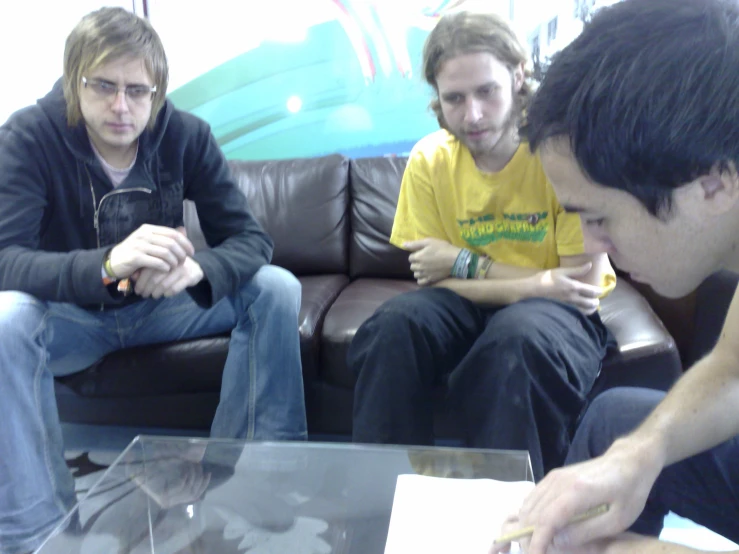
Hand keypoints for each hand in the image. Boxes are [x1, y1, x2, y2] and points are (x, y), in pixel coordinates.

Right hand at [109, 224, 194, 278]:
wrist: (114, 261)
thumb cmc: (135, 252)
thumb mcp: (149, 241)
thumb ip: (165, 237)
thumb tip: (184, 230)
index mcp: (149, 229)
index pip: (173, 234)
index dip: (185, 243)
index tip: (191, 252)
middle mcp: (144, 235)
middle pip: (171, 243)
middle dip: (181, 254)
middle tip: (183, 262)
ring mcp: (139, 246)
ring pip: (165, 253)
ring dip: (174, 262)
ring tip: (174, 267)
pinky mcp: (135, 257)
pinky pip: (157, 262)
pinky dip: (165, 267)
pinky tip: (166, 270)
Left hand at [133, 256, 203, 298]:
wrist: (194, 268)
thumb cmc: (172, 267)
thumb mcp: (158, 266)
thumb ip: (145, 269)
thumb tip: (133, 277)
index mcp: (162, 256)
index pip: (148, 270)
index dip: (141, 282)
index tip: (137, 290)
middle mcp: (172, 262)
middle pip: (155, 278)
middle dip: (147, 289)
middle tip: (143, 295)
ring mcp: (181, 269)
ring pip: (164, 284)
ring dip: (156, 292)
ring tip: (153, 296)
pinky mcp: (189, 277)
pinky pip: (175, 288)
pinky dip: (168, 293)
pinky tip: (165, 295)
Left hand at [404, 238, 461, 285]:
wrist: (455, 260)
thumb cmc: (442, 248)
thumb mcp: (429, 242)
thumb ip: (415, 244)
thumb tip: (403, 245)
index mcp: (418, 257)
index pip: (410, 257)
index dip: (416, 255)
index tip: (423, 253)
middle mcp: (419, 267)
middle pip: (412, 266)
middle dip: (416, 263)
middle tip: (425, 259)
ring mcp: (425, 274)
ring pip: (416, 274)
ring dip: (418, 271)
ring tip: (425, 267)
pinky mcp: (431, 279)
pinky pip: (420, 282)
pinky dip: (421, 279)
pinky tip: (425, 275)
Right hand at [492, 438, 661, 553]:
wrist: (628, 461)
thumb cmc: (629, 493)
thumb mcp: (617, 520)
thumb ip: (585, 531)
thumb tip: (556, 542)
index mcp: (577, 492)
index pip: (547, 520)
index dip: (537, 541)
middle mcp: (559, 481)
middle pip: (532, 513)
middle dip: (528, 537)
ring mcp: (554, 476)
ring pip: (529, 504)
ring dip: (526, 526)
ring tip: (534, 544)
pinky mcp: (554, 475)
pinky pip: (534, 496)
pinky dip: (530, 514)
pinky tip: (536, 526)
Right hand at [528, 263, 603, 313]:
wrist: (531, 291)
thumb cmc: (545, 279)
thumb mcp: (561, 271)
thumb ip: (577, 270)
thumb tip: (590, 265)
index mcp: (574, 287)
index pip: (592, 291)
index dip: (598, 291)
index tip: (600, 290)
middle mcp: (574, 298)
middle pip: (591, 303)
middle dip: (596, 301)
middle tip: (596, 299)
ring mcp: (568, 306)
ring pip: (585, 311)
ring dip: (590, 309)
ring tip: (591, 307)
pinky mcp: (563, 312)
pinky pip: (577, 315)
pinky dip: (582, 314)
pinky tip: (580, 311)